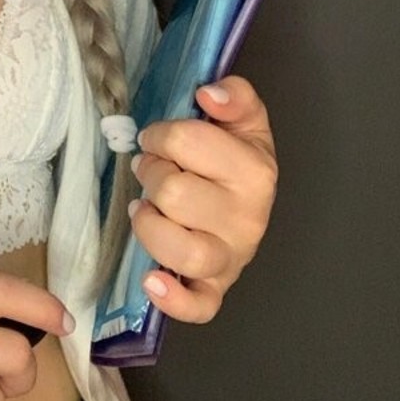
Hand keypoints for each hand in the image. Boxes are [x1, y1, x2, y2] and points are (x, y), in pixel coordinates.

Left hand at [128, 74, 277, 324]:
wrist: (250, 205)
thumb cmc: (235, 160)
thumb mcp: (244, 121)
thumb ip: (236, 96)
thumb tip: (210, 93)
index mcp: (255, 172)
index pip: (187, 142)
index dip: (160, 136)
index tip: (156, 139)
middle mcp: (247, 219)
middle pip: (175, 193)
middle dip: (150, 174)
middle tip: (149, 170)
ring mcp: (232, 259)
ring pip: (183, 250)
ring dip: (150, 225)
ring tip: (144, 208)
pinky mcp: (215, 290)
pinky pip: (198, 307)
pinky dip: (172, 298)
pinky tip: (151, 278)